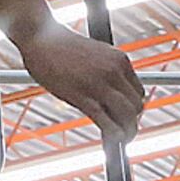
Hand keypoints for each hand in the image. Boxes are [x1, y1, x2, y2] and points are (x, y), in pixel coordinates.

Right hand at [10, 20, 144, 137]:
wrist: (41, 37)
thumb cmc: (62, 47)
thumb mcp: (95, 55)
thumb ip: (107, 73)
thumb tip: (111, 98)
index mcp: (120, 59)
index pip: (138, 92)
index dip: (133, 107)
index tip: (127, 116)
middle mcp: (114, 71)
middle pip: (136, 105)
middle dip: (132, 121)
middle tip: (125, 131)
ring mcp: (99, 84)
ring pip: (126, 115)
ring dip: (128, 131)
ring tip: (123, 140)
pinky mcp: (83, 96)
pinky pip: (105, 121)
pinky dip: (112, 134)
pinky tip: (112, 143)